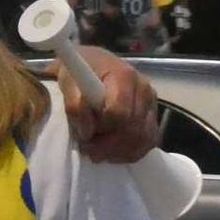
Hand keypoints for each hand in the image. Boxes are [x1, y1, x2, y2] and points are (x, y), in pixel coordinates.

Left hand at [60, 45, 158, 163]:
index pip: (119, 112)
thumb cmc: (79, 72)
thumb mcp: (67, 80)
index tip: (84, 132)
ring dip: (118, 152)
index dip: (101, 127)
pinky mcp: (152, 117)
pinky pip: (148, 143)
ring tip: (97, 152)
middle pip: (133, 129)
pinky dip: (129, 153)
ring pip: (143, 139)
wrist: (93, 66)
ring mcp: (150, 104)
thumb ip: (74, 103)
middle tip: (88, 148)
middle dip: (108, 144)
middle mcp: (143, 89)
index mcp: (124, 76)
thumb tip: (87, 131)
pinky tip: (111, 153)